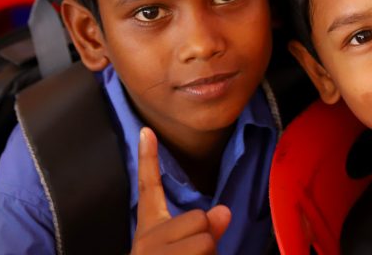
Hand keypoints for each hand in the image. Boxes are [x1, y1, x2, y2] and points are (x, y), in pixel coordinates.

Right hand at [131, 127, 230, 254]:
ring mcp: (152, 252)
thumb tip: (225, 211)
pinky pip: (206, 251)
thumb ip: (204, 229)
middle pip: (198, 217)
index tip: (146, 129)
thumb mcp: (184, 250)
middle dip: (205, 238)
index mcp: (150, 230)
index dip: (148, 158)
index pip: (149, 188)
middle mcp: (146, 239)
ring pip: (206, 238)